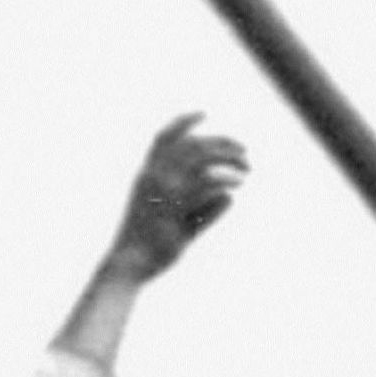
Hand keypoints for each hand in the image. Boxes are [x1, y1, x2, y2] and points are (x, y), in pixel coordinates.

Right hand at [109, 117, 250, 281]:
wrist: (129, 263)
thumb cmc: (151, 246)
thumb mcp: (179, 223)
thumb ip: (203, 210)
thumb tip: (229, 198)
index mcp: (147, 174)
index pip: (163, 138)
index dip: (182, 122)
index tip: (204, 113)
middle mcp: (153, 176)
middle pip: (191, 145)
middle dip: (220, 143)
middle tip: (243, 150)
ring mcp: (163, 190)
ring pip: (201, 160)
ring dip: (227, 158)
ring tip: (246, 167)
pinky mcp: (174, 206)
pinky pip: (205, 184)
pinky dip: (224, 179)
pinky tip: (237, 183)